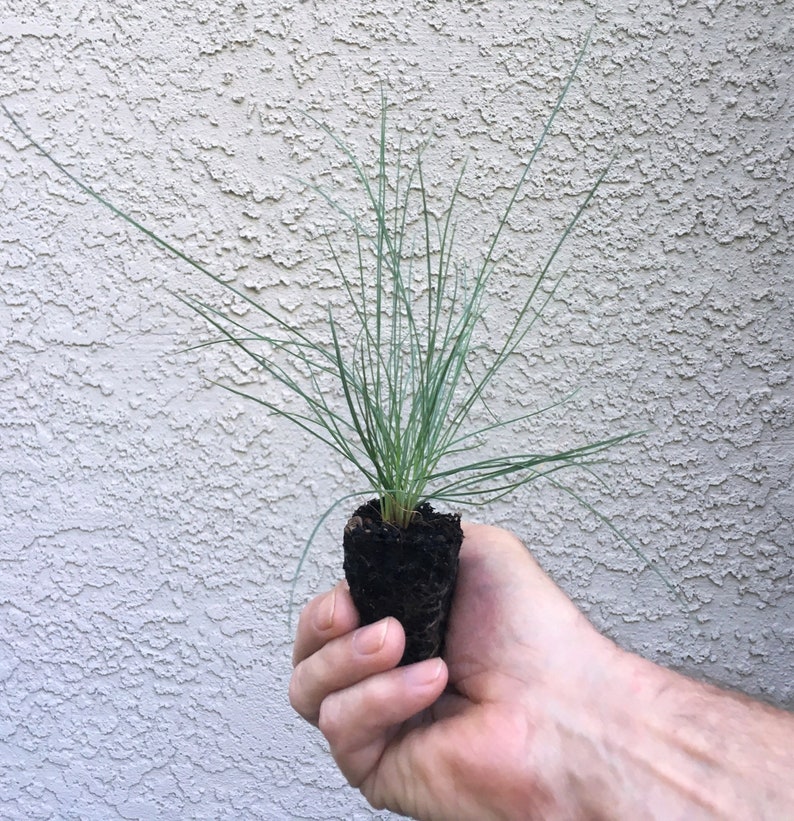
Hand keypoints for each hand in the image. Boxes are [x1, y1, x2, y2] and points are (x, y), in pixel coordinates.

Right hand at [289, 523, 621, 819]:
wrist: (567, 705)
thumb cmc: (535, 637)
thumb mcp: (479, 551)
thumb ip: (423, 536)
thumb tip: (378, 530)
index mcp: (401, 629)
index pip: (329, 617)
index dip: (330, 602)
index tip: (352, 590)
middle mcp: (382, 677)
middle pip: (306, 653)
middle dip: (322, 625)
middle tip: (357, 612)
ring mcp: (379, 723)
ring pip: (307, 690)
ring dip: (348, 658)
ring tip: (400, 641)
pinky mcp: (377, 766)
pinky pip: (341, 726)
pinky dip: (379, 697)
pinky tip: (429, 682)